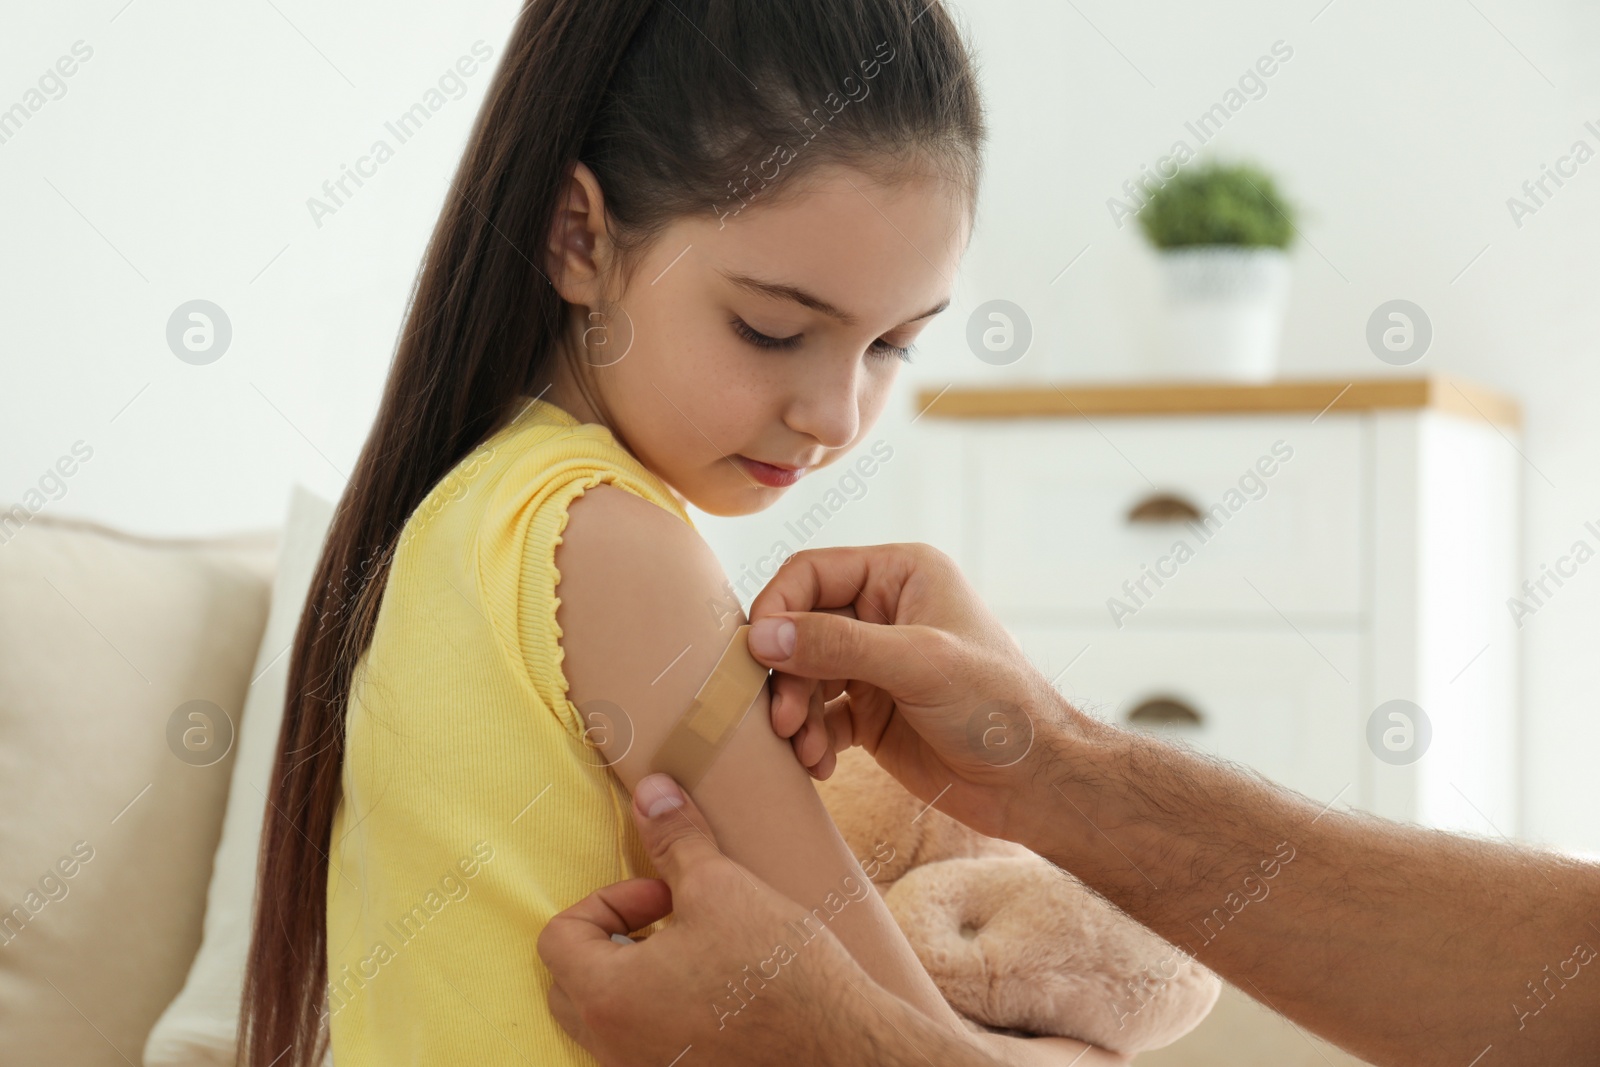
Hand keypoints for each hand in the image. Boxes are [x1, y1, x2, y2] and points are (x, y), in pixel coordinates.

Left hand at [539, 773, 937, 1065]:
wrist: (840, 1045)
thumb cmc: (776, 970)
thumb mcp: (720, 887)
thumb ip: (673, 840)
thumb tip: (650, 791)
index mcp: (607, 997)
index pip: (559, 936)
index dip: (609, 900)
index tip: (663, 893)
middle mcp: (613, 1046)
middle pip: (572, 982)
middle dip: (615, 938)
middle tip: (672, 919)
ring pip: (609, 1016)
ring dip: (636, 974)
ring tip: (696, 949)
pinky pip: (645, 1043)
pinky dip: (662, 1010)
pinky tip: (716, 987)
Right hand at [749, 543, 1071, 843]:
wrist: (1034, 782)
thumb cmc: (998, 707)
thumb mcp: (918, 664)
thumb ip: (838, 645)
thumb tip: (763, 636)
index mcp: (901, 574)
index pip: (811, 573)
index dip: (776, 609)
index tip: (756, 655)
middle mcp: (883, 612)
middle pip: (798, 628)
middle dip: (785, 675)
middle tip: (780, 719)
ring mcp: (874, 664)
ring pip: (802, 676)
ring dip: (795, 713)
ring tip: (804, 748)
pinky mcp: (871, 713)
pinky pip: (819, 717)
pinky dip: (811, 739)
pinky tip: (820, 764)